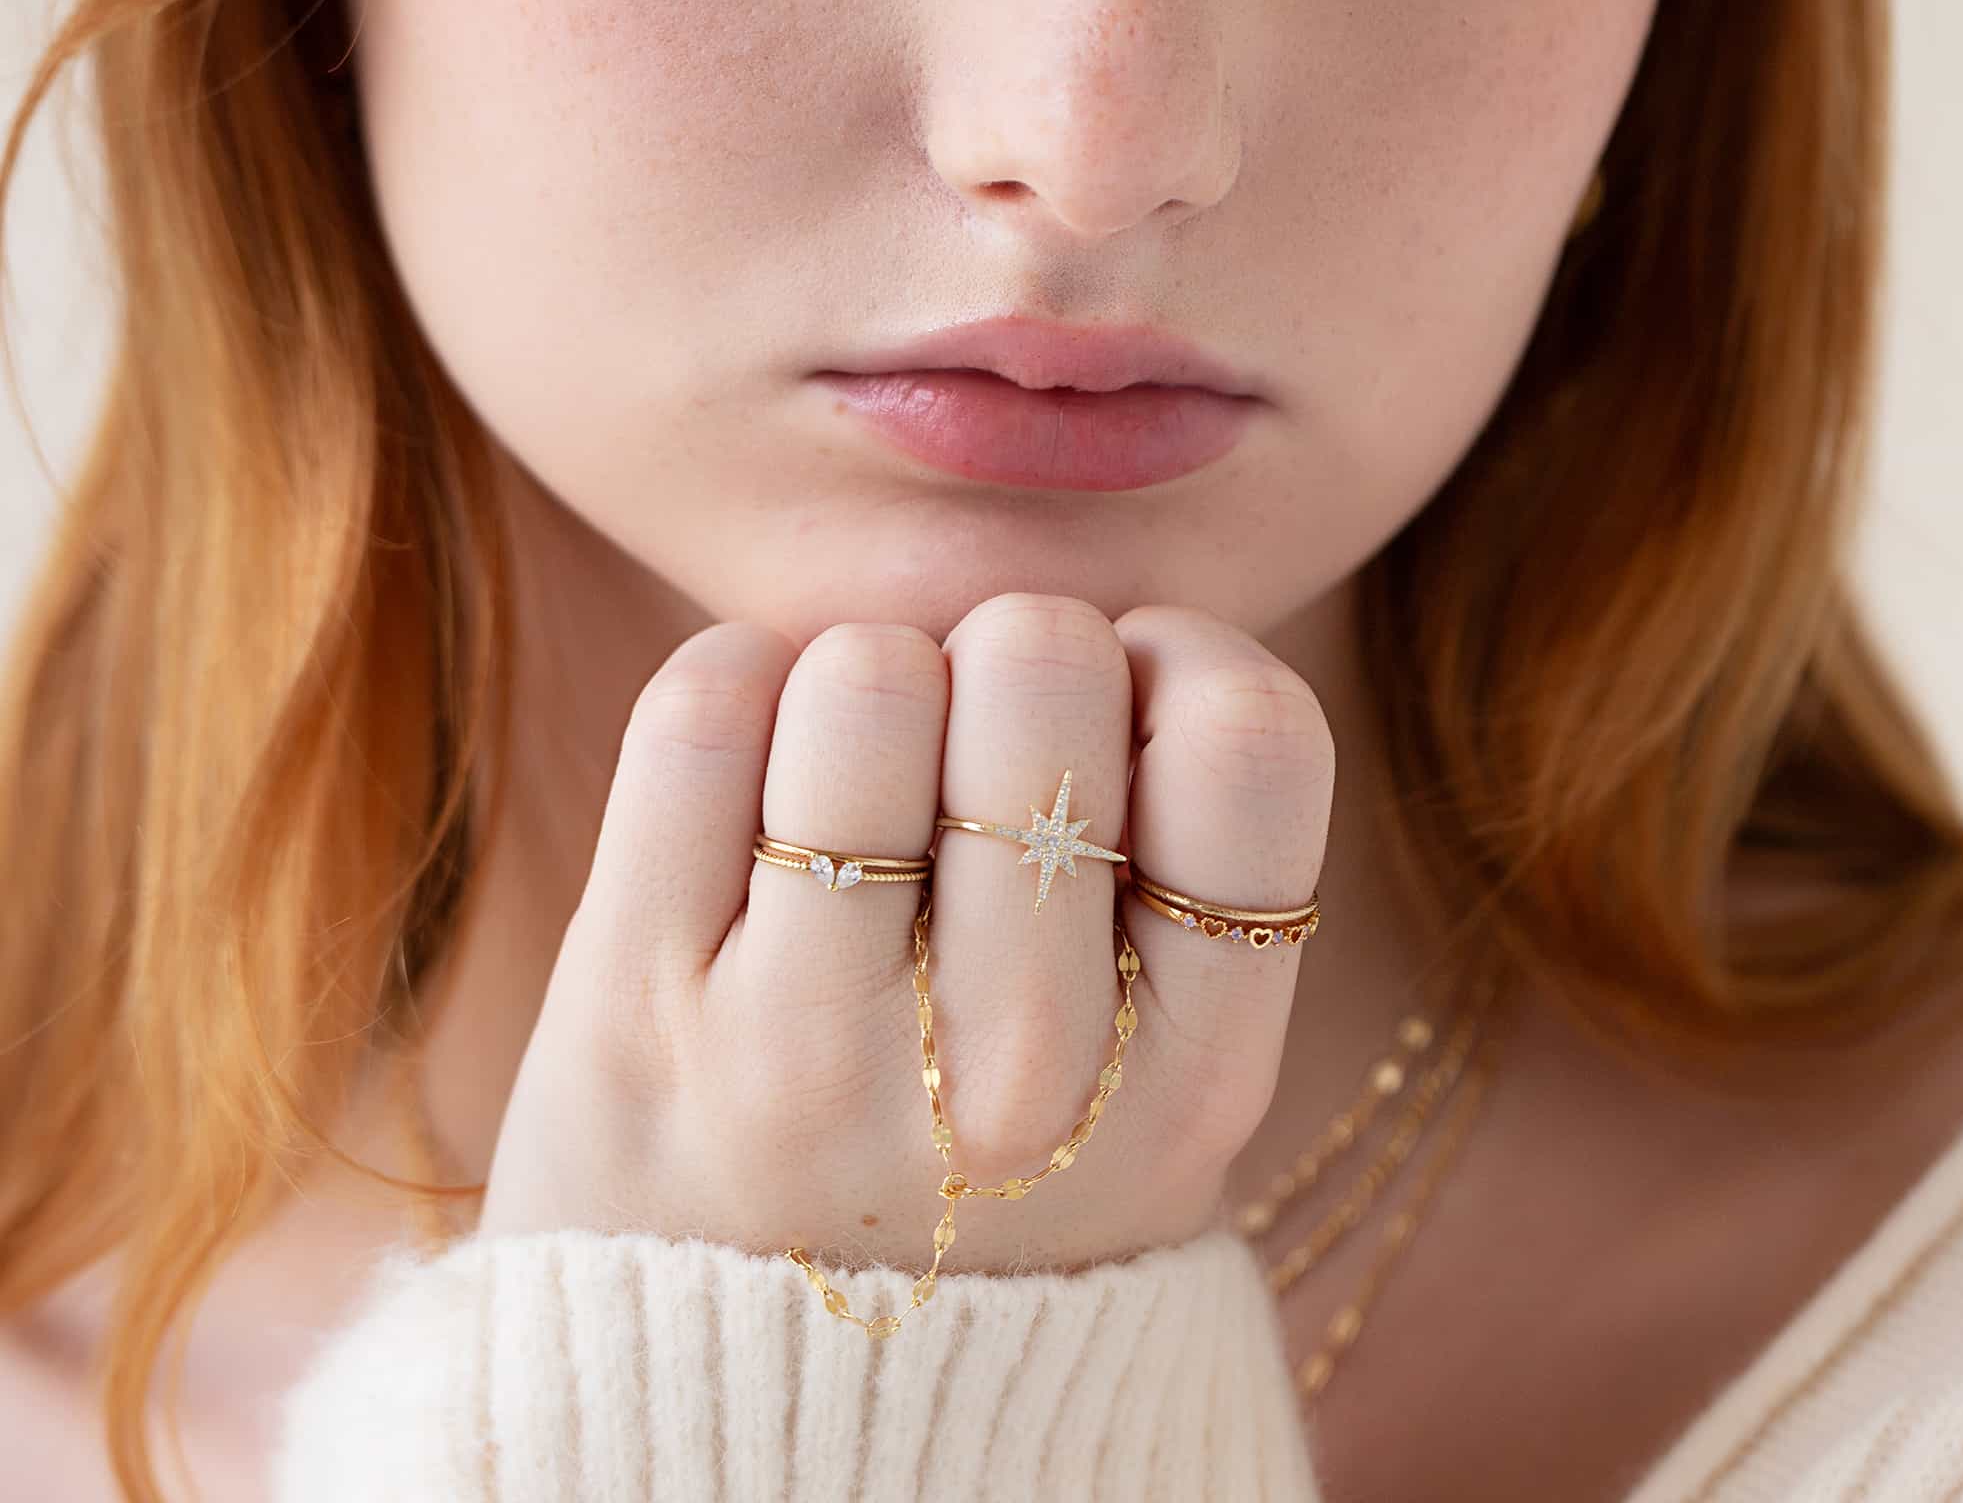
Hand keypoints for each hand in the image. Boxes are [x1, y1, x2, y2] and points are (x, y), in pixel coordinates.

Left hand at [476, 593, 1335, 1285]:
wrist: (749, 1426)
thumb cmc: (974, 1194)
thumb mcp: (1147, 1098)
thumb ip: (1173, 878)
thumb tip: (1119, 622)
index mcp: (1191, 1083)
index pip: (1250, 743)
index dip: (1188, 659)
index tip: (1130, 701)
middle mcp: (1013, 1075)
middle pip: (1044, 665)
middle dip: (1010, 655)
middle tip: (976, 756)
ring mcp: (805, 1047)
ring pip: (868, 673)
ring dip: (866, 676)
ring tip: (858, 779)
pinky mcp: (632, 1010)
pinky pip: (701, 706)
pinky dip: (737, 679)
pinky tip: (754, 767)